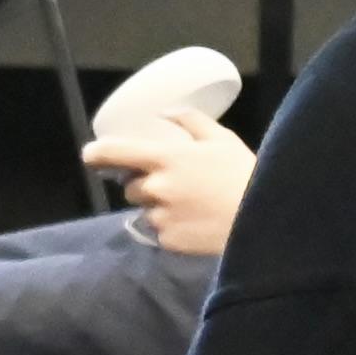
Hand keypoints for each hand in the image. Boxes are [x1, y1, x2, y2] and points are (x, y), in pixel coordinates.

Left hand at [80, 106, 253, 255]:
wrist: (264, 221)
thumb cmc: (242, 174)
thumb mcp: (220, 139)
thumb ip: (189, 121)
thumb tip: (166, 113)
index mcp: (164, 158)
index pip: (112, 153)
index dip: (96, 154)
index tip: (92, 156)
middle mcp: (155, 188)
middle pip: (131, 186)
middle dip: (145, 184)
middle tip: (173, 184)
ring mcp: (160, 216)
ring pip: (145, 210)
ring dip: (158, 207)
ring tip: (189, 205)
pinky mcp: (168, 241)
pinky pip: (160, 232)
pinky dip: (171, 228)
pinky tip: (195, 223)